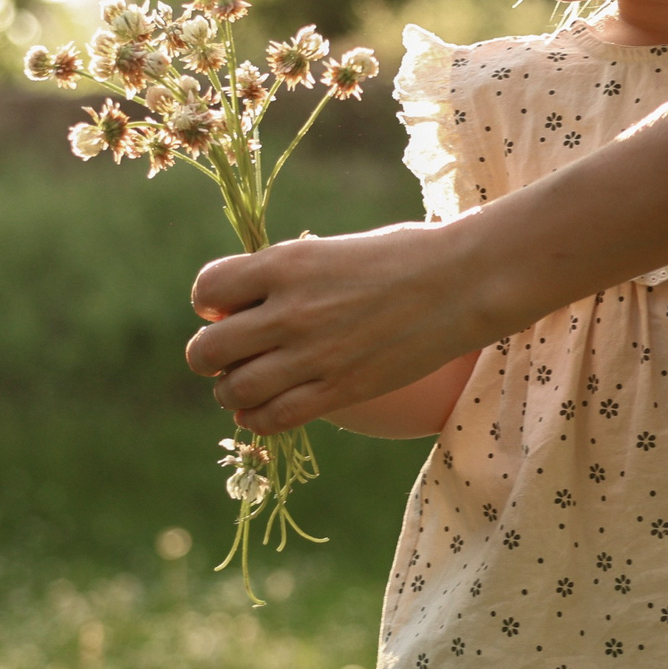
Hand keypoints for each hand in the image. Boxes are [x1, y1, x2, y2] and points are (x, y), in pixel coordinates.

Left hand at [186, 222, 482, 433]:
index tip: (222, 308)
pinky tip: (262, 409)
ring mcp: (313, 355)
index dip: (209, 302)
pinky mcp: (339, 390)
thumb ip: (282, 277)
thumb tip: (241, 305)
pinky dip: (257, 418)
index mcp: (284, 263)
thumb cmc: (398, 256)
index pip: (208, 289)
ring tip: (243, 384)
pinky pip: (274, 418)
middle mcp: (289, 311)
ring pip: (234, 389)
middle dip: (208, 354)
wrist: (459, 282)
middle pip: (209, 348)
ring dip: (229, 390)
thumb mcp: (327, 250)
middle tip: (225, 354)